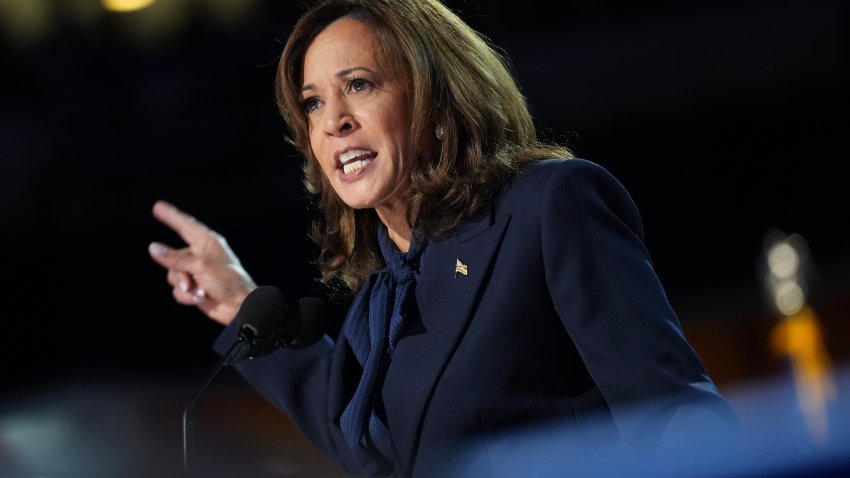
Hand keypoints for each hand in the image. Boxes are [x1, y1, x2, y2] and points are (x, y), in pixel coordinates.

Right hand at [148, 200, 256, 325]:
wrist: (238, 306)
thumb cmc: (228, 281)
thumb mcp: (200, 266)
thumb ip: (175, 258)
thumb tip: (153, 248)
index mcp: (206, 242)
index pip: (185, 225)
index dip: (171, 216)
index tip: (158, 206)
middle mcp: (199, 254)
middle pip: (171, 257)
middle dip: (179, 273)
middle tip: (190, 281)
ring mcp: (196, 271)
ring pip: (173, 276)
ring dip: (185, 287)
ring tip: (201, 291)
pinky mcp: (194, 287)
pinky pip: (178, 291)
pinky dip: (187, 297)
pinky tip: (201, 298)